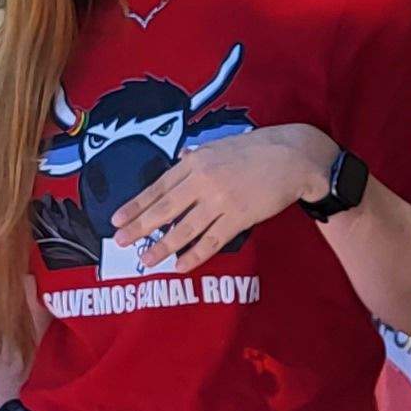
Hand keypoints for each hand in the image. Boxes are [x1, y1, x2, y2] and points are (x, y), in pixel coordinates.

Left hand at [109, 125, 337, 273]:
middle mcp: (203, 181)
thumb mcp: (219, 145)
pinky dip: (195, 254)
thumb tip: (179, 157)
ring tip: (146, 260)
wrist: (293, 157)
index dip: (136, 204)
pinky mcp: (239, 217)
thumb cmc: (257, 149)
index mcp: (195, 162)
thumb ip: (196, 156)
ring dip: (163, 247)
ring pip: (184, 228)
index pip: (158, 187)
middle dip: (139, 227)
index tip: (116, 218)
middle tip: (120, 241)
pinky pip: (212, 240)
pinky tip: (180, 265)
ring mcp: (220, 200)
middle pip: (164, 209)